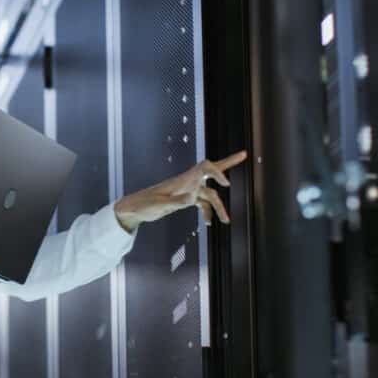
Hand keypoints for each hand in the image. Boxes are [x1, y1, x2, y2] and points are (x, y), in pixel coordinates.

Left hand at [113, 150, 247, 231]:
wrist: (133, 209)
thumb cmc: (144, 205)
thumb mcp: (159, 205)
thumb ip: (176, 202)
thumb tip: (192, 199)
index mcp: (182, 180)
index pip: (204, 167)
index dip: (217, 171)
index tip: (226, 183)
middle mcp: (187, 182)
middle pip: (211, 170)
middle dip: (228, 163)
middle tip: (244, 154)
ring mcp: (187, 190)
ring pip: (210, 194)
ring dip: (219, 207)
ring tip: (226, 221)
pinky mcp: (184, 199)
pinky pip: (202, 203)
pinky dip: (207, 212)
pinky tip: (208, 223)